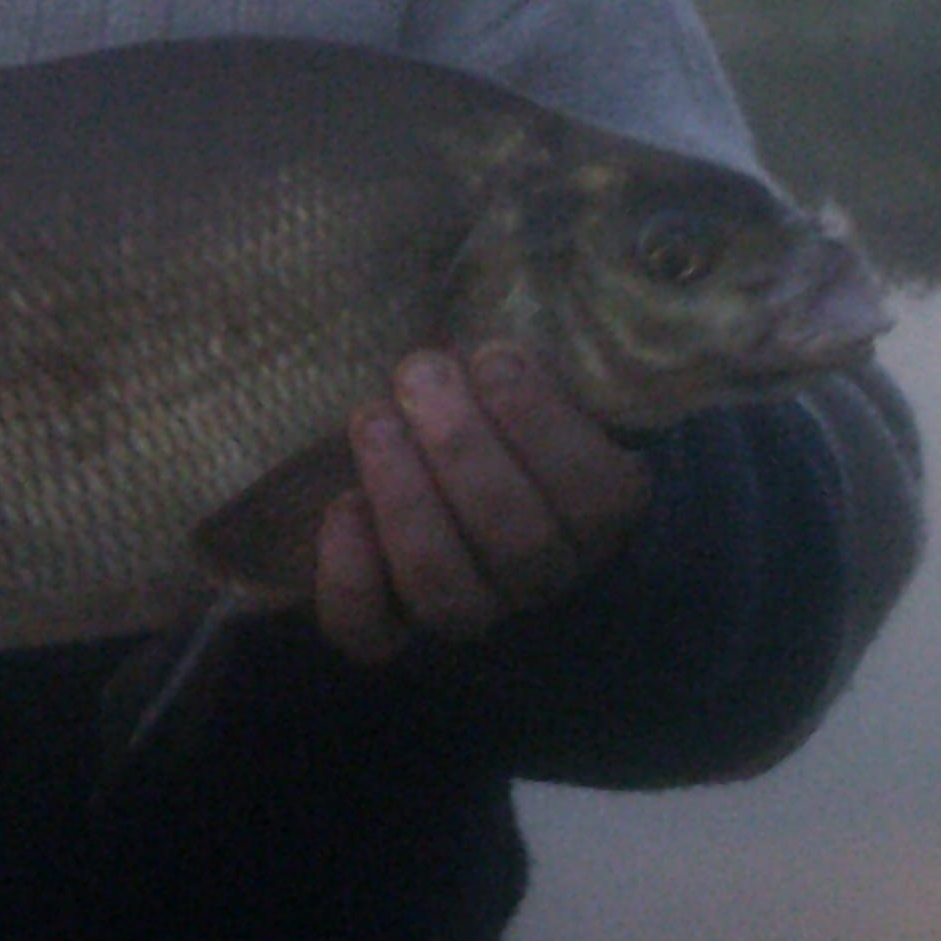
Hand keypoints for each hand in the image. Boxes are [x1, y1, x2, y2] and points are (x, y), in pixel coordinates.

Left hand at [314, 345, 650, 663]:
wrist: (441, 459)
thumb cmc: (495, 404)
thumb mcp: (533, 373)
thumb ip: (534, 356)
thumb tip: (513, 306)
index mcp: (599, 515)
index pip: (597, 497)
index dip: (543, 426)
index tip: (493, 356)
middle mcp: (543, 577)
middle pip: (517, 540)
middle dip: (460, 447)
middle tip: (418, 373)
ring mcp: (470, 610)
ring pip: (447, 590)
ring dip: (406, 498)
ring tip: (373, 419)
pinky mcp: (391, 632)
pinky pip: (371, 633)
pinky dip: (350, 575)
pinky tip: (341, 508)